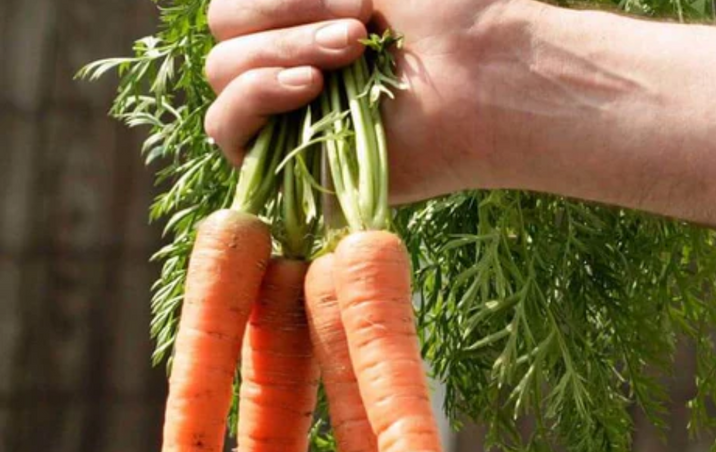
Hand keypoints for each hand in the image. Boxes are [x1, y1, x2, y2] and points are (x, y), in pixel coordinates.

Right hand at [204, 0, 525, 202]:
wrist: (483, 81)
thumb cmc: (444, 15)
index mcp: (300, 22)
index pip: (234, 6)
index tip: (357, 3)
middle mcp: (287, 65)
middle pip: (224, 38)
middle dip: (284, 22)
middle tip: (359, 35)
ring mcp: (286, 115)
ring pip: (223, 78)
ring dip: (275, 57)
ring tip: (347, 60)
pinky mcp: (291, 163)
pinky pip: (226, 130)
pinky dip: (254, 99)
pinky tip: (308, 89)